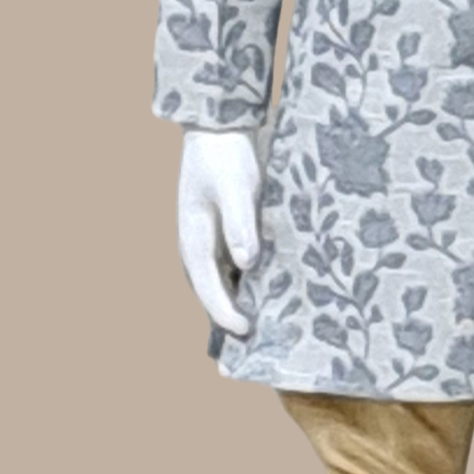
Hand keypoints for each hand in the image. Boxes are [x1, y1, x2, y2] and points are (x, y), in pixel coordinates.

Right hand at [177, 128, 261, 338]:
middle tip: (264, 342)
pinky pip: (240, 270)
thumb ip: (240, 224)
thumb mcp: (234, 188)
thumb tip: (246, 263)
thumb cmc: (225, 158)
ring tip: (276, 323)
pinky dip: (254, 283)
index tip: (248, 330)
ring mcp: (214, 245)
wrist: (220, 130)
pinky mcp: (229, 237)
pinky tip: (279, 289)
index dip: (226, 314)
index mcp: (194, 243)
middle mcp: (201, 250)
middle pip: (217, 295)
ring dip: (247, 302)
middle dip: (236, 318)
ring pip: (229, 285)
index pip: (209, 290)